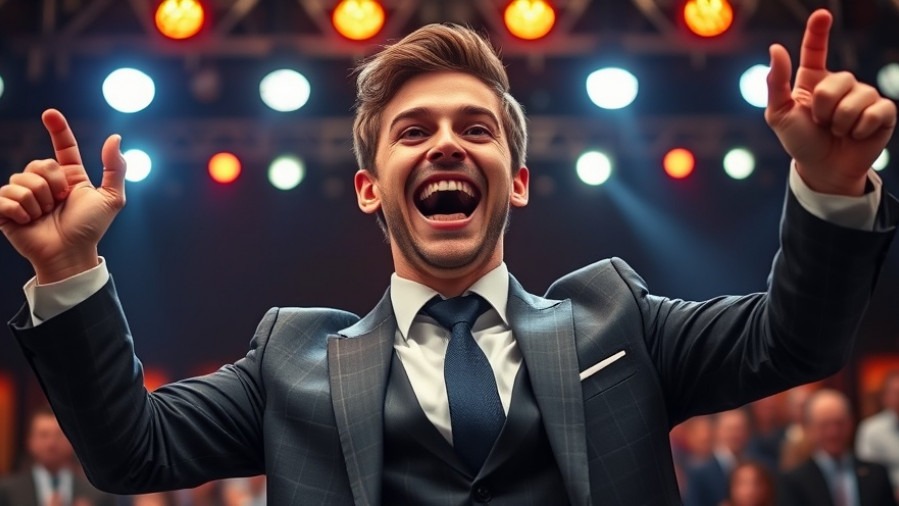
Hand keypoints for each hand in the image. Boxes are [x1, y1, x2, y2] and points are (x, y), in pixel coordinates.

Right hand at [0, 109, 125, 282]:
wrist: (70, 254)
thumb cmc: (90, 229)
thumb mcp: (111, 199)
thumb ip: (115, 168)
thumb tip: (114, 137)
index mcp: (69, 177)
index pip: (63, 147)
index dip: (58, 129)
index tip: (50, 113)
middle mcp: (45, 182)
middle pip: (39, 164)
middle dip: (51, 184)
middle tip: (59, 204)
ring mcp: (24, 195)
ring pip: (22, 180)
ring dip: (38, 200)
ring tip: (45, 215)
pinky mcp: (6, 209)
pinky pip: (6, 196)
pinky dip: (20, 210)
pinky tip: (29, 221)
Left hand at [766, 9, 896, 195]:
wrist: (822, 169)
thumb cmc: (800, 141)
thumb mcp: (779, 115)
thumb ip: (776, 83)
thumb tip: (776, 48)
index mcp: (813, 80)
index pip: (815, 50)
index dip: (818, 31)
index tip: (821, 15)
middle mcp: (840, 83)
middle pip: (836, 82)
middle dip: (824, 109)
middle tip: (822, 124)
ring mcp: (864, 95)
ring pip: (856, 98)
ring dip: (841, 122)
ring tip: (837, 131)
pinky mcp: (882, 112)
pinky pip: (875, 111)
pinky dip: (861, 128)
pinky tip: (856, 134)